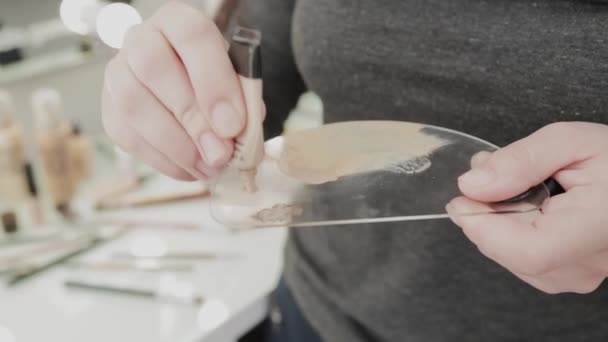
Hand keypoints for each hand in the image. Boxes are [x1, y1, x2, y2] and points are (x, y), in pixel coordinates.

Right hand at [102, 1, 249, 179]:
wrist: (189, 85)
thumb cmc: (217, 80)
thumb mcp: (237, 80)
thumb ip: (242, 98)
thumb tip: (239, 133)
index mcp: (179, 21)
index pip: (192, 37)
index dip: (213, 81)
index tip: (233, 124)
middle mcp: (141, 39)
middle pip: (154, 68)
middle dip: (193, 119)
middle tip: (221, 153)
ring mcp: (118, 73)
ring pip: (133, 104)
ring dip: (176, 145)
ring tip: (209, 166)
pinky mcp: (109, 109)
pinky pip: (128, 136)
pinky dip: (164, 160)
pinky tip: (191, 169)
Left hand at [447, 122, 607, 293]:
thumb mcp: (571, 141)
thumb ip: (521, 160)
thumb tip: (472, 185)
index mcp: (598, 225)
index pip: (529, 251)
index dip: (485, 228)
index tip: (463, 199)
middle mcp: (589, 262)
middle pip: (509, 252)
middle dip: (484, 212)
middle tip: (490, 174)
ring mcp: (580, 275)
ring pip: (510, 257)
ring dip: (496, 220)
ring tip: (515, 184)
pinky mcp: (570, 275)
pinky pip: (521, 259)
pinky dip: (509, 231)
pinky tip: (525, 205)